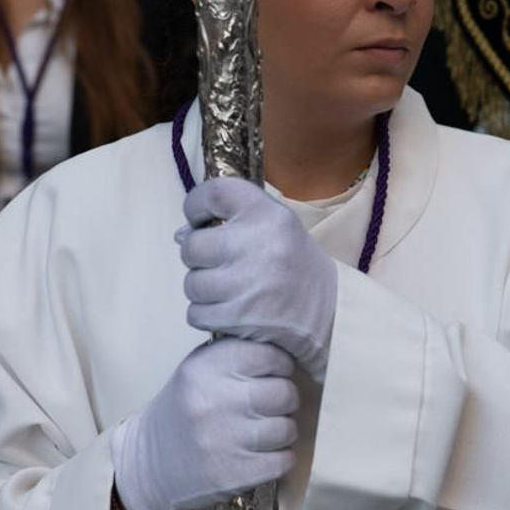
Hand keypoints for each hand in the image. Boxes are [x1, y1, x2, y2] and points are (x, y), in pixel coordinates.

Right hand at [111, 337, 298, 509]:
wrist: (149, 463)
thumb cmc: (184, 410)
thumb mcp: (198, 370)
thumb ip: (237, 355)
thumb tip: (288, 346)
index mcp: (206, 368)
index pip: (269, 355)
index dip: (279, 366)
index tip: (272, 375)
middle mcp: (214, 401)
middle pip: (285, 393)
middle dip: (285, 400)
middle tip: (270, 406)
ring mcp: (225, 440)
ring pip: (287, 429)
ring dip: (283, 431)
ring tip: (263, 432)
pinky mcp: (234, 474)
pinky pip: (283, 461)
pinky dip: (279, 459)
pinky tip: (261, 455)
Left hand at [178, 177, 338, 377]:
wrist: (329, 312)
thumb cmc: (294, 264)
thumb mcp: (275, 227)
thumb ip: (232, 221)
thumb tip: (180, 235)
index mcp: (267, 214)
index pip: (215, 193)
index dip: (196, 204)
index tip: (199, 219)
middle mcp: (255, 243)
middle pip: (192, 245)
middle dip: (198, 257)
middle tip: (220, 264)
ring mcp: (246, 282)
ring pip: (191, 284)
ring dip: (203, 289)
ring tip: (228, 290)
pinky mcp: (238, 316)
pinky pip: (196, 313)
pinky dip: (207, 314)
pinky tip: (229, 310)